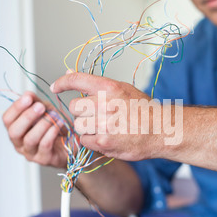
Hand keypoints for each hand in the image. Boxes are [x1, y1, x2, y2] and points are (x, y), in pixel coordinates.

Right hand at [2, 91, 69, 167]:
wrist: (72, 145)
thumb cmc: (55, 128)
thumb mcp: (45, 111)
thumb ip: (35, 102)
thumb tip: (28, 94)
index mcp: (16, 130)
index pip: (7, 120)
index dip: (16, 108)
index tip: (28, 98)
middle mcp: (19, 144)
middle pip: (14, 132)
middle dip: (27, 117)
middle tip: (40, 107)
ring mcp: (31, 153)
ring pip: (30, 139)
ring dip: (42, 124)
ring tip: (53, 116)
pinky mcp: (44, 159)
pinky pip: (45, 145)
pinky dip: (52, 132)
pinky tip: (59, 124)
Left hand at [50, 72, 164, 160]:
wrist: (161, 130)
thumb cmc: (142, 109)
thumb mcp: (122, 89)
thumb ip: (96, 85)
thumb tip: (69, 74)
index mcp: (109, 87)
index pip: (76, 80)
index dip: (62, 83)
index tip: (56, 88)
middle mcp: (104, 104)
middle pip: (74, 107)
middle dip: (82, 111)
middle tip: (96, 114)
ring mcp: (103, 124)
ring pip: (78, 125)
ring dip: (86, 127)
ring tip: (104, 127)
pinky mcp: (103, 142)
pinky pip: (85, 141)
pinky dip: (92, 140)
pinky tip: (106, 137)